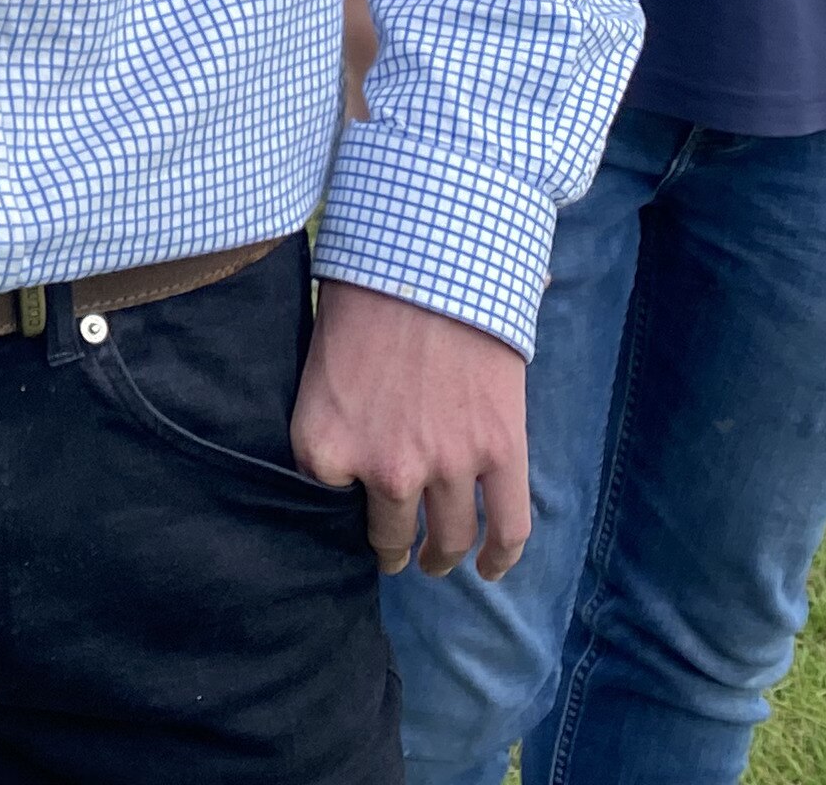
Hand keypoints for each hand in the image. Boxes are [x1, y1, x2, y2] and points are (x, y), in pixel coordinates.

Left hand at [292, 279, 529, 577]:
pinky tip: (490, 569)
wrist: (426, 255)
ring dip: (442, 557)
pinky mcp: (499, 453)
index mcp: (323, 448)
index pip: (324, 501)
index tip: (349, 503)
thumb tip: (339, 454)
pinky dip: (501, 558)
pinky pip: (507, 528)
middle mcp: (383, 470)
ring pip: (449, 538)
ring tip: (437, 561)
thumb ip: (331, 419)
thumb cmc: (363, 297)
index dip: (341, 499)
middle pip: (388, 535)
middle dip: (391, 550)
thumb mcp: (317, 365)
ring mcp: (446, 466)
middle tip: (394, 555)